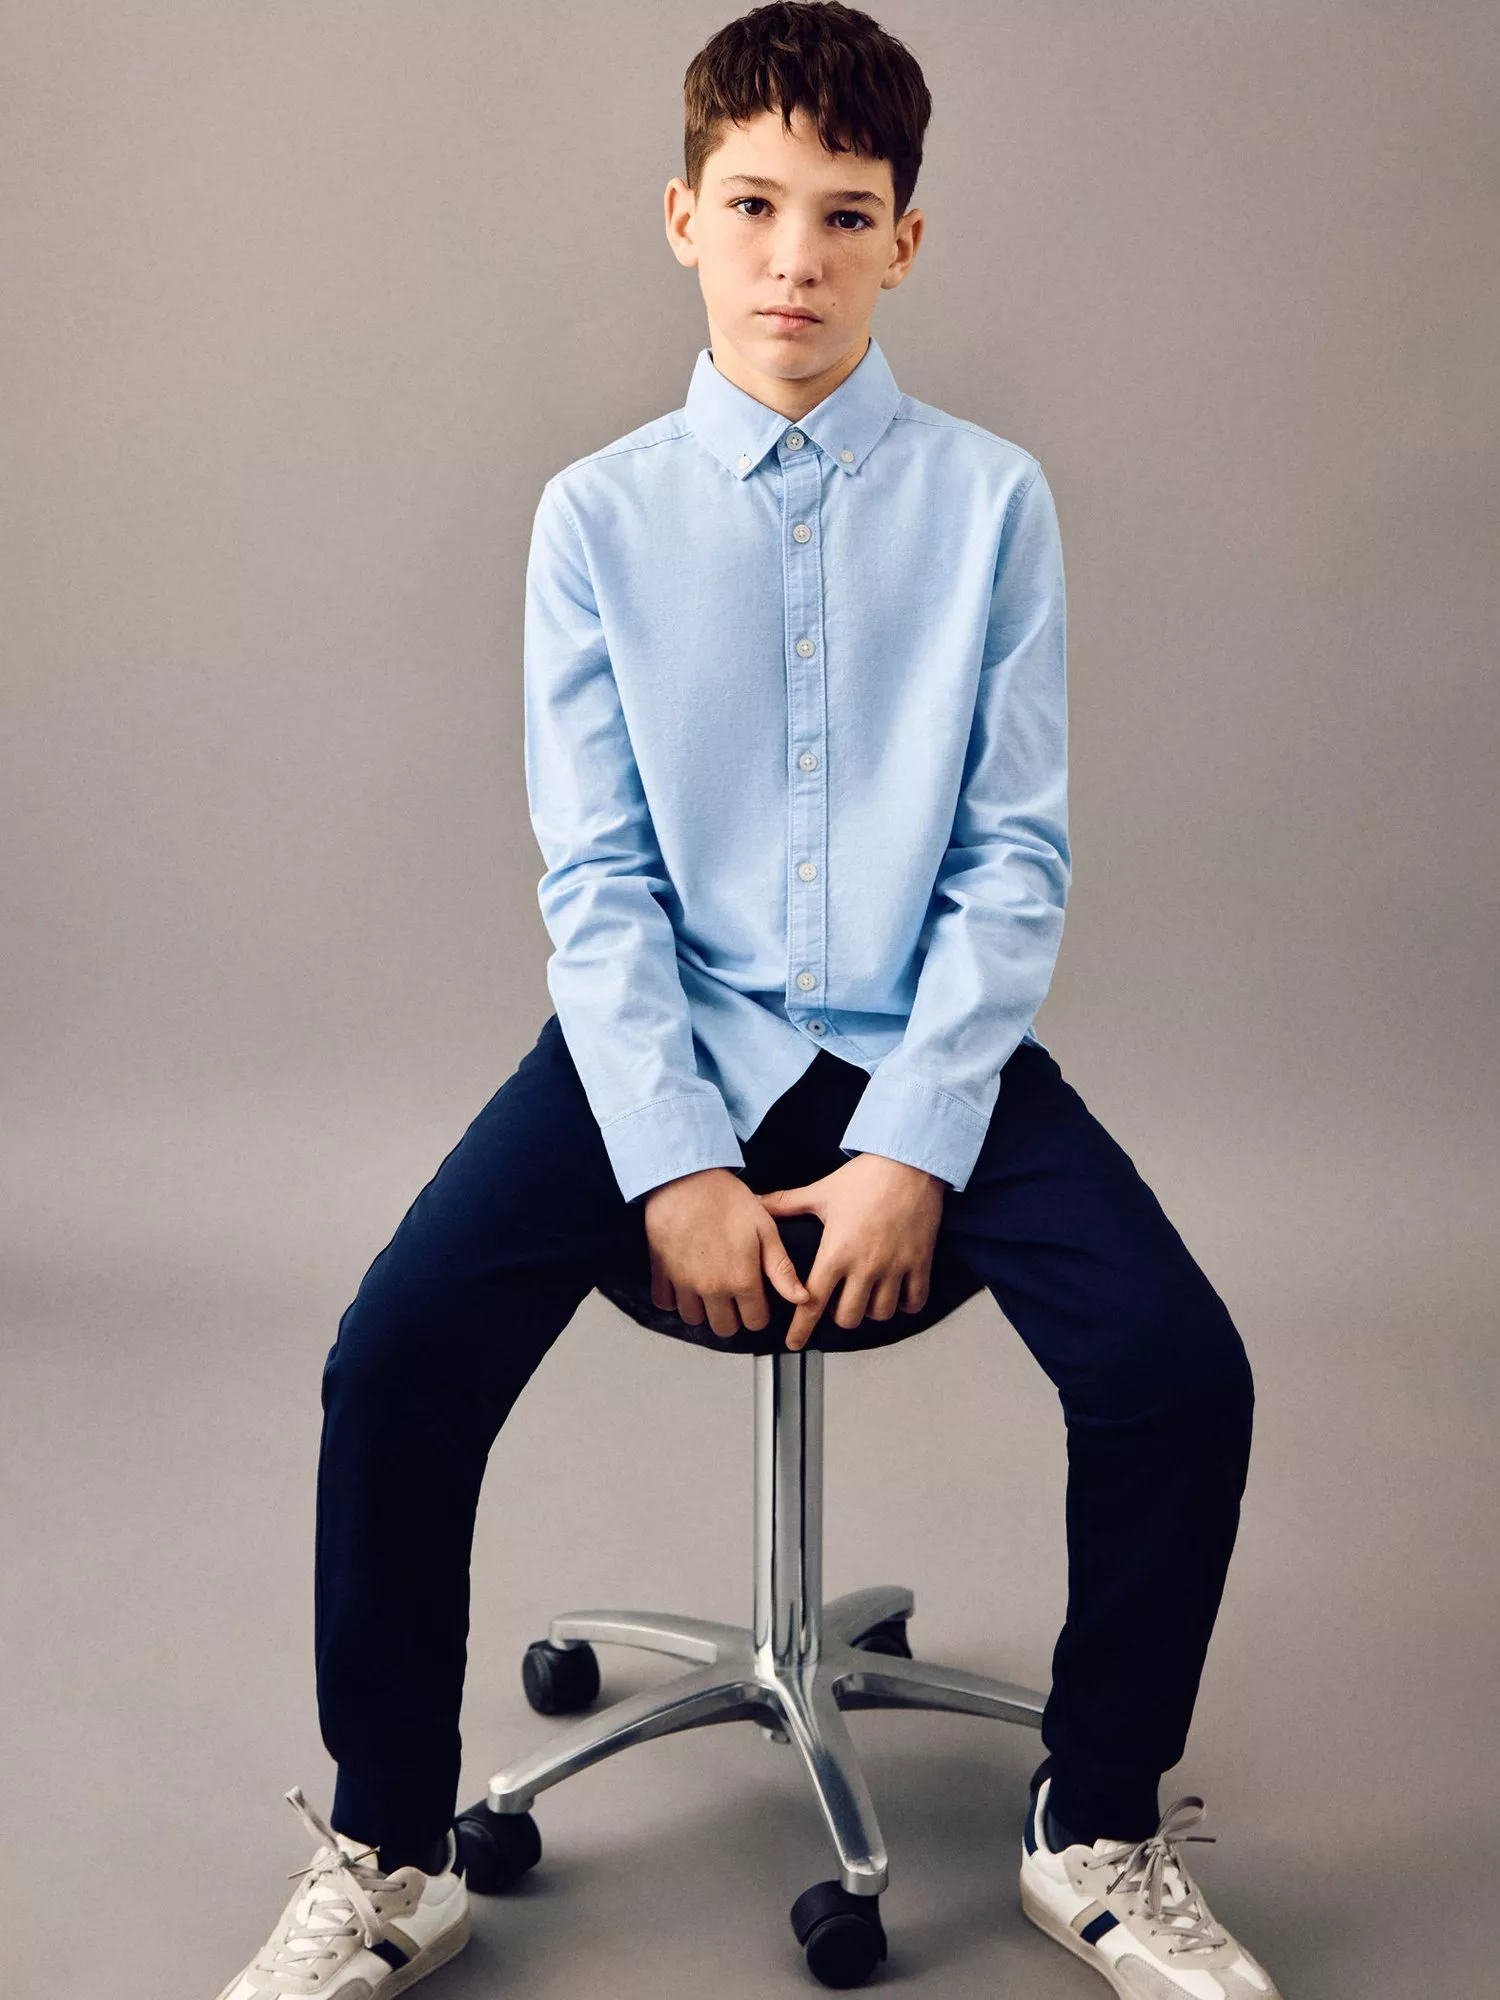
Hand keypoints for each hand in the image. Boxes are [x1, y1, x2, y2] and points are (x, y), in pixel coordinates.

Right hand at [643, 1167, 812, 1337]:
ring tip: (709, 1289)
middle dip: (733, 1316)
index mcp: (741, 1280)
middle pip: (724, 1328)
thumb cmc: (725, 1199)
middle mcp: (711, 1289)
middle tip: (733, 1295)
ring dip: (702, 1309)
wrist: (684, 1177)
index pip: (755, 1322)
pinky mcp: (661, 1272)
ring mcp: (683, 1283)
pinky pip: (665, 1302)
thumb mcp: (765, 1229)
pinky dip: (674, 1298)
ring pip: (694, 1319)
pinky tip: (684, 1282)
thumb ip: (781, 1269)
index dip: (759, 1312)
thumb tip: (802, 1298)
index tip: (756, 1298)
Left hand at [758, 1154, 945, 1350]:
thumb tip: (756, 1203)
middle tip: (836, 1304)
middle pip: (847, 1317)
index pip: (811, 1301)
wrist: (908, 1162)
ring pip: (880, 1314)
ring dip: (869, 1312)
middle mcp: (865, 1265)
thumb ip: (786, 1203)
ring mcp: (895, 1266)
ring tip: (864, 1298)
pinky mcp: (920, 1262)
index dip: (801, 1328)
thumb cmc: (864, 1177)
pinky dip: (904, 1306)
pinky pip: (914, 1301)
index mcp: (836, 1252)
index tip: (794, 1344)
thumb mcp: (820, 1191)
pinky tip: (896, 1296)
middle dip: (837, 1317)